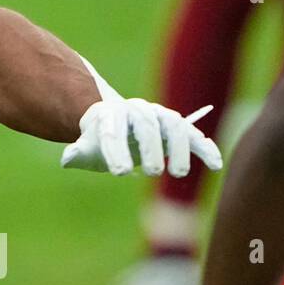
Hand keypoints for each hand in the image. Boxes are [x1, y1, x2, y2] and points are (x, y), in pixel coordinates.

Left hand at [62, 99, 221, 176]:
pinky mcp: (177, 127)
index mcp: (110, 115)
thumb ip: (77, 153)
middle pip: (145, 125)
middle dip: (149, 148)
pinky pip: (194, 134)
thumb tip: (68, 159)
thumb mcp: (86, 147)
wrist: (118, 122)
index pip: (112, 131)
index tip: (119, 172)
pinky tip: (215, 165)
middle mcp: (137, 111)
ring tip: (178, 173)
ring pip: (173, 125)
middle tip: (150, 172)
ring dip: (179, 148)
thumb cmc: (101, 139)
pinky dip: (206, 147)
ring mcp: (159, 116)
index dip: (115, 151)